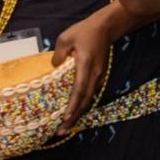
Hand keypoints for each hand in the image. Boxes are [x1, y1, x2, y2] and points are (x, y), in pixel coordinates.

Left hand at [52, 12, 112, 134]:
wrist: (106, 28)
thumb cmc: (84, 31)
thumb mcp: (65, 38)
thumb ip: (58, 55)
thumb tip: (53, 69)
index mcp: (85, 65)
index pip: (79, 89)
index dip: (72, 105)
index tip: (65, 118)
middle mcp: (94, 74)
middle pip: (84, 100)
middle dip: (74, 118)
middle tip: (60, 131)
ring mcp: (98, 76)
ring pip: (88, 100)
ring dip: (78, 114)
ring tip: (66, 127)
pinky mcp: (99, 76)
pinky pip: (90, 94)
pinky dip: (82, 105)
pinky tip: (74, 112)